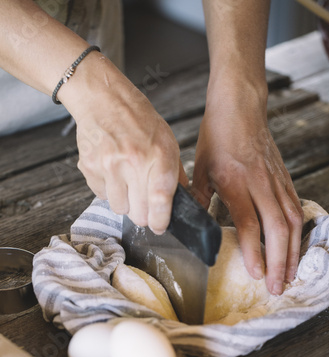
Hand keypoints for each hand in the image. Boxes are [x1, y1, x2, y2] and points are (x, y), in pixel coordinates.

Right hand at [61, 55, 187, 233]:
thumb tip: (179, 203)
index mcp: (158, 154)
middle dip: (143, 214)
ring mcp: (109, 165)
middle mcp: (133, 161)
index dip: (160, 220)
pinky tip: (112, 171)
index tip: (159, 226)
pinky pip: (102, 196)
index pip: (160, 199)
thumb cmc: (138, 121)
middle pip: (139, 213)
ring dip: (125, 202)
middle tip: (143, 201)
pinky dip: (108, 191)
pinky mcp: (90, 167)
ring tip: (126, 181)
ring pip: (119, 209)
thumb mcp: (167, 142)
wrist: (103, 100)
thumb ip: (174, 174)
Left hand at [192, 83, 302, 294]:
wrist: (240, 107)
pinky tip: (294, 249)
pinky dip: (297, 234)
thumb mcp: (199, 167)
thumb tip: (193, 225)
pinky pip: (295, 210)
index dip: (254, 252)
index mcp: (236, 182)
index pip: (249, 223)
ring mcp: (276, 182)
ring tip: (289, 276)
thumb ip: (198, 198)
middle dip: (278, 262)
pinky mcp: (284, 179)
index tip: (255, 275)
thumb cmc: (217, 135)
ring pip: (292, 222)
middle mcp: (261, 184)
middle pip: (277, 229)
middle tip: (276, 287)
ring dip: (292, 252)